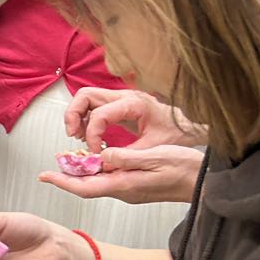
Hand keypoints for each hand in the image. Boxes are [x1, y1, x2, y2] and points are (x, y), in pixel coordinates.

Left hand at [40, 143, 201, 204]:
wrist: (207, 183)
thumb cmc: (184, 169)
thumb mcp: (154, 157)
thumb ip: (126, 157)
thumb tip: (101, 157)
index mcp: (125, 185)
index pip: (85, 187)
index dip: (63, 181)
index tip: (44, 176)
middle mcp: (124, 191)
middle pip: (87, 186)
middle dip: (68, 177)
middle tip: (52, 166)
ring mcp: (131, 190)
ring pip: (98, 182)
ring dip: (82, 173)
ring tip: (69, 160)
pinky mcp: (137, 187)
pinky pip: (110, 180)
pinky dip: (98, 171)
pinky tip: (97, 161)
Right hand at [65, 86, 205, 150]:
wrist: (186, 125)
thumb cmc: (175, 132)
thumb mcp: (153, 148)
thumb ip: (128, 156)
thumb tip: (106, 164)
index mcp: (133, 104)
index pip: (100, 113)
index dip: (92, 134)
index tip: (94, 150)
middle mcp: (123, 96)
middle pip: (84, 95)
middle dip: (73, 115)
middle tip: (73, 135)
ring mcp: (119, 98)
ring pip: (85, 98)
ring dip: (76, 116)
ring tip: (79, 135)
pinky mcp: (117, 103)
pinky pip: (92, 105)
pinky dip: (84, 118)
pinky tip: (88, 133)